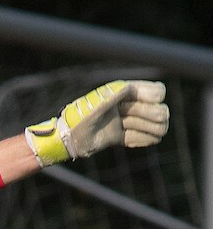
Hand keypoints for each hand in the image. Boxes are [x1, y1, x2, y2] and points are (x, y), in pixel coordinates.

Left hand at [24, 80, 169, 166]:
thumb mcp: (97, 105)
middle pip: (159, 110)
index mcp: (124, 92)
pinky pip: (147, 139)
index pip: (158, 91)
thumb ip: (115, 95)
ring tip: (127, 129)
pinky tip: (127, 140)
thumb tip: (137, 88)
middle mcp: (127, 105)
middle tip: (126, 119)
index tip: (137, 102)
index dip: (153, 98)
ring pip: (157, 126)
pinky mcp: (121, 137)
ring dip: (148, 129)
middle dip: (148, 115)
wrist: (67, 140)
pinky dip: (143, 140)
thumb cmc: (80, 118)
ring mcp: (126, 122)